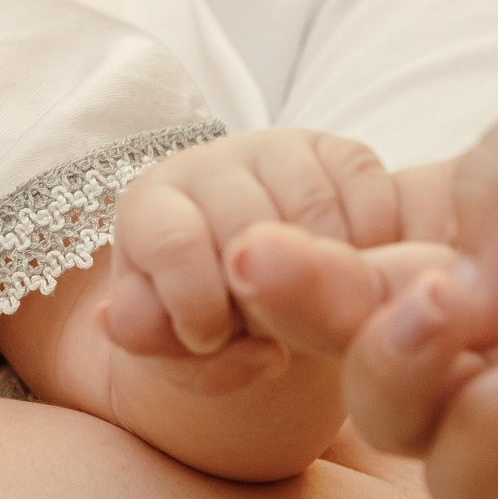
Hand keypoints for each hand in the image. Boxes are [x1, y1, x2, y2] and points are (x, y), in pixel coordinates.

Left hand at [107, 128, 400, 375]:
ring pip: (314, 213)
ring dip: (323, 280)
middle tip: (268, 331)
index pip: (173, 242)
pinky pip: (369, 197)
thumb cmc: (210, 324)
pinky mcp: (343, 153)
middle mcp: (209, 164)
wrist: (271, 298)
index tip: (211, 339)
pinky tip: (354, 279)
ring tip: (311, 311)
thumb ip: (150, 340)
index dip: (195, 302)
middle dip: (263, 297)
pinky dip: (372, 251)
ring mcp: (280, 150)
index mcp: (150, 208)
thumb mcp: (172, 347)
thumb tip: (125, 323)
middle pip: (249, 228)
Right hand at [228, 48, 497, 498]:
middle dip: (295, 296)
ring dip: (390, 361)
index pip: (364, 242)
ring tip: (448, 304)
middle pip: (352, 325)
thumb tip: (443, 288)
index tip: (235, 248)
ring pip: (395, 419)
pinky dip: (495, 423)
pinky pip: (477, 485)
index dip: (286, 251)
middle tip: (252, 264)